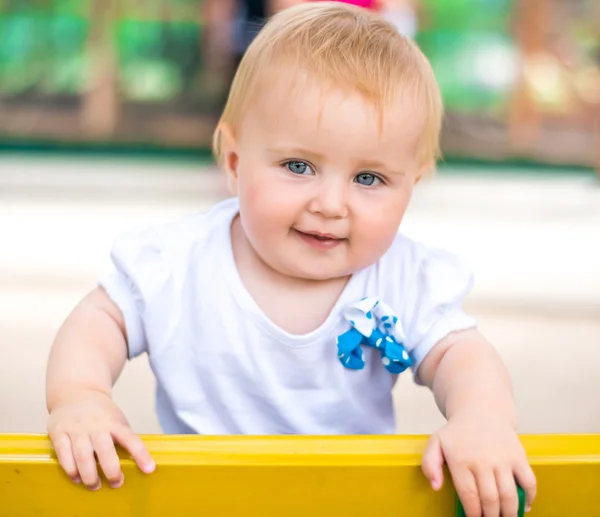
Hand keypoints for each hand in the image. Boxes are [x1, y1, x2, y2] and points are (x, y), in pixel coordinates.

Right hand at [47, 390, 154, 489]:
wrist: (76, 392)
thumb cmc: (101, 413)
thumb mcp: (116, 419)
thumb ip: (122, 438)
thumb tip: (134, 463)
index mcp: (115, 422)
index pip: (131, 439)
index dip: (141, 455)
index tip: (150, 469)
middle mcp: (96, 425)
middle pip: (105, 451)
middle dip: (112, 471)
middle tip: (116, 484)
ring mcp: (77, 429)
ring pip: (83, 456)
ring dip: (89, 475)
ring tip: (95, 486)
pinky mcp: (59, 432)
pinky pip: (64, 455)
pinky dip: (71, 469)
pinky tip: (76, 477)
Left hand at [421, 409, 535, 515]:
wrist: (480, 410)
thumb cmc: (457, 433)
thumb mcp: (436, 443)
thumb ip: (429, 464)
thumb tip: (435, 486)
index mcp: (460, 459)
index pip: (469, 495)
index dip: (473, 513)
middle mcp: (482, 459)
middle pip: (490, 499)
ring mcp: (502, 458)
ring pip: (509, 494)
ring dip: (509, 513)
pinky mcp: (518, 455)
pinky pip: (529, 481)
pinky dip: (529, 497)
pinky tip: (524, 506)